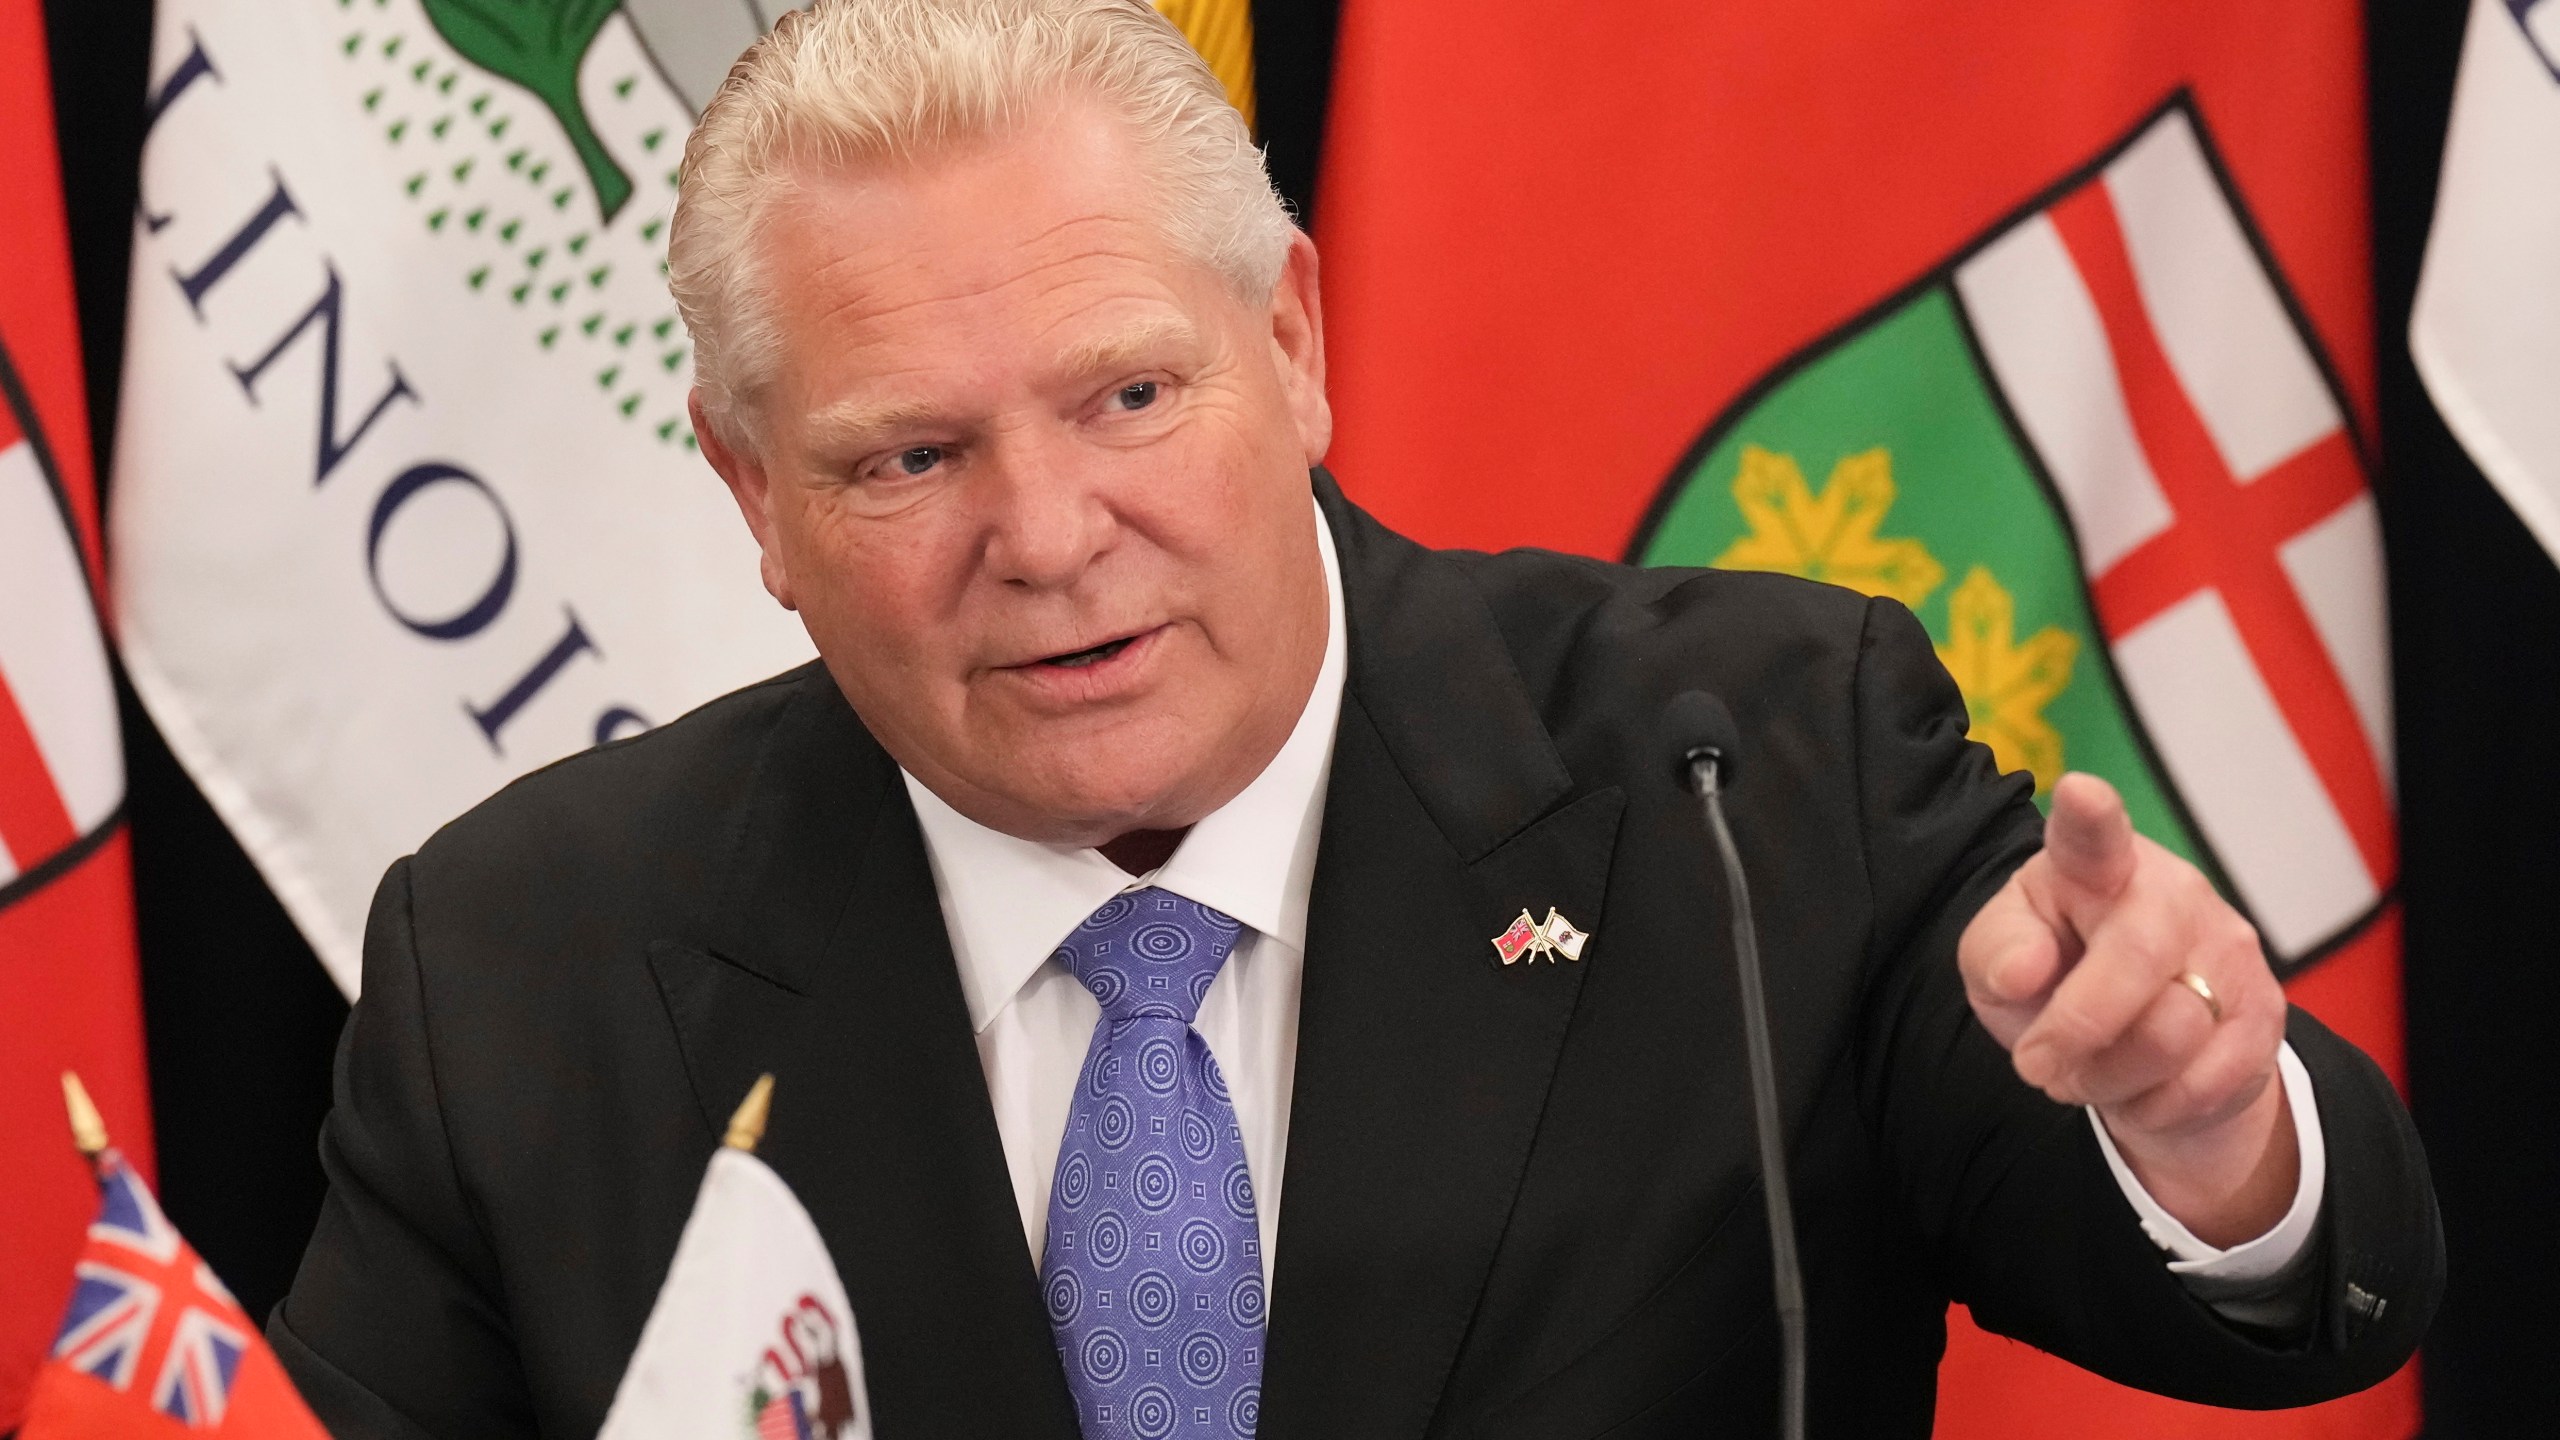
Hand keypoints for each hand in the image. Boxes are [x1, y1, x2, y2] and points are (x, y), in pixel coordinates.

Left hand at [1959, 773, 2296, 1246]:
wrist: (2135, 1041)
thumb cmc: (2055, 976)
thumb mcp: (2000, 963)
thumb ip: (1998, 954)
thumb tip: (2024, 971)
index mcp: (2093, 864)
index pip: (2093, 835)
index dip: (2089, 816)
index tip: (2081, 793)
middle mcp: (2172, 892)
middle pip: (2133, 962)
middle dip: (2074, 1030)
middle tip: (2036, 1063)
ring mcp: (2227, 949)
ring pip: (2168, 1035)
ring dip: (2107, 1077)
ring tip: (2086, 1071)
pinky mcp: (2263, 1012)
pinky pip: (2203, 1083)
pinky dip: (2152, 1106)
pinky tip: (2137, 1088)